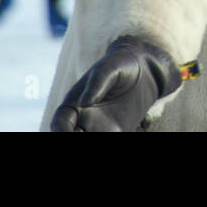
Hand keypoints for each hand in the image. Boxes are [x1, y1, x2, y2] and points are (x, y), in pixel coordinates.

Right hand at [49, 37, 182, 131]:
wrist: (146, 69)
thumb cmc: (122, 64)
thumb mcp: (110, 68)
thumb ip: (97, 82)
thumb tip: (83, 103)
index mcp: (74, 103)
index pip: (59, 123)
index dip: (61, 132)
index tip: (75, 132)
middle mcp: (84, 120)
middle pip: (72, 136)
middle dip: (75, 140)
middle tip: (88, 134)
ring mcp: (101, 128)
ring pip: (90, 139)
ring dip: (94, 142)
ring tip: (111, 131)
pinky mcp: (118, 131)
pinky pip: (111, 138)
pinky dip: (113, 143)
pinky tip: (123, 131)